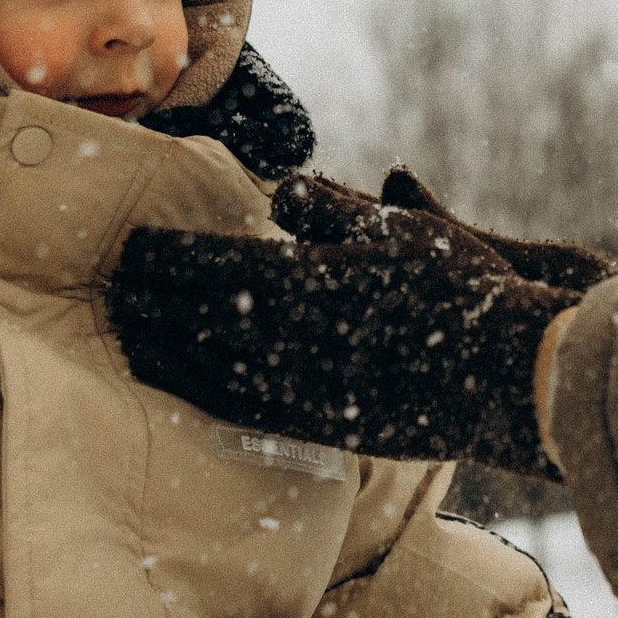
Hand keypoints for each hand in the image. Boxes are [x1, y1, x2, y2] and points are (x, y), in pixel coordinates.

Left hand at [107, 174, 583, 475]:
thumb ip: (328, 207)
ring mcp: (292, 389)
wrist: (504, 377)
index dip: (157, 255)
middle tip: (113, 291)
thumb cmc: (456, 289)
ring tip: (127, 337)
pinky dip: (196, 392)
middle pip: (185, 318)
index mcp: (292, 278)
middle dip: (143, 302)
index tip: (131, 247)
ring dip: (156, 351)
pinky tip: (185, 385)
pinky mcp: (313, 426)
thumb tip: (278, 191)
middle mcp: (278, 339)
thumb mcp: (396, 226)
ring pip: (199, 370)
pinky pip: (234, 408)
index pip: (197, 263)